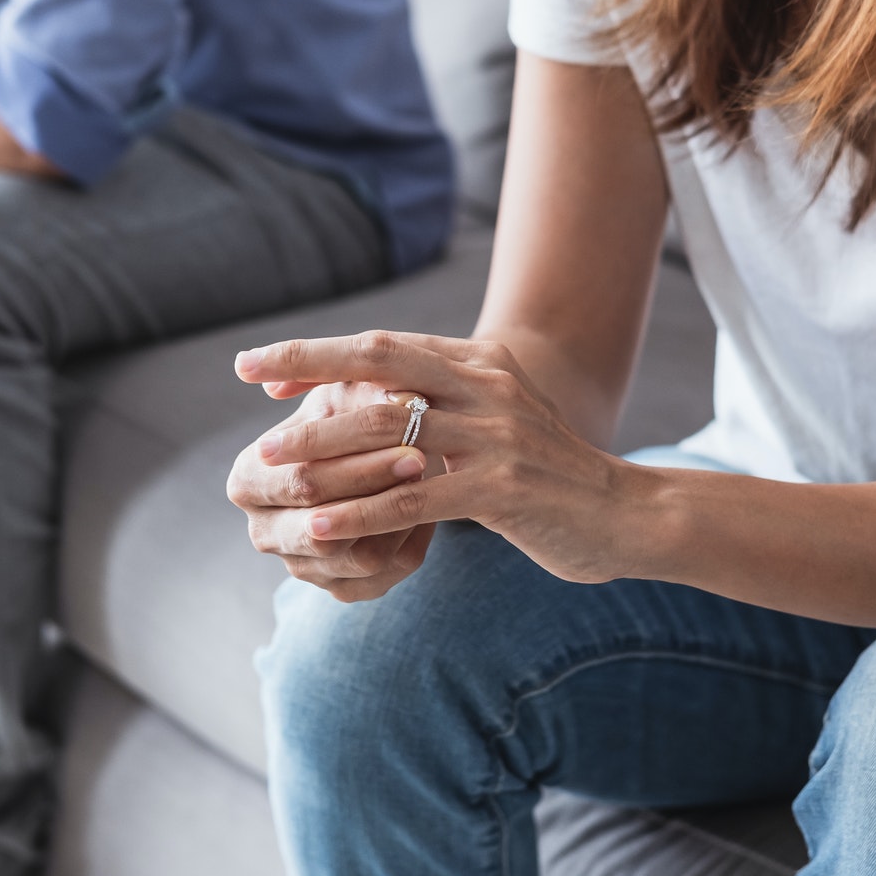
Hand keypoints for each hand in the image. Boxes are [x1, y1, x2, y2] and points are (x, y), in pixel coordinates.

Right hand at [227, 380, 437, 602]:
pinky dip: (407, 542)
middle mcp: (264, 531)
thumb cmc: (350, 415)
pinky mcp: (339, 588)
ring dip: (398, 517)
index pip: (301, 477)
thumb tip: (397, 392)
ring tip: (431, 481)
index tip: (403, 427)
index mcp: (248, 480)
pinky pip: (381, 576)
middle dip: (374, 486)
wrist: (364, 458)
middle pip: (322, 524)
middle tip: (420, 457)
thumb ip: (359, 389)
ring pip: (358, 555)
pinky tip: (429, 509)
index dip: (353, 457)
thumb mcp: (345, 394)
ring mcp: (300, 566)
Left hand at [233, 332, 648, 587]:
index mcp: (481, 365)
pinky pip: (414, 500)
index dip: (320, 354)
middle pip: (378, 363)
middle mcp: (486, 387)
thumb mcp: (498, 424)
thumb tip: (374, 398)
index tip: (262, 368)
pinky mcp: (503, 490)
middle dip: (306, 367)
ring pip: (386, 428)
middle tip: (247, 379)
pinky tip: (320, 529)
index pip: (385, 346)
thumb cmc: (552, 476)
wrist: (629, 515)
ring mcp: (496, 436)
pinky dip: (360, 514)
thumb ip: (446, 405)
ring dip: (319, 445)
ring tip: (269, 462)